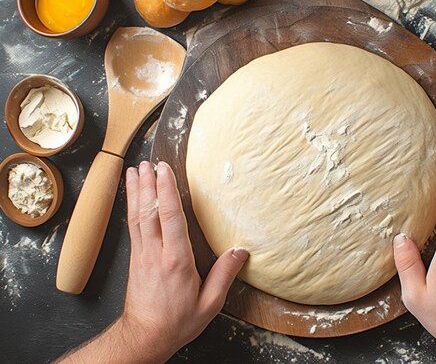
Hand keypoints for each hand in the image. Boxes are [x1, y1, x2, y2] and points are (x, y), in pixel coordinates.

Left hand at [119, 161, 248, 360]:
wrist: (144, 336)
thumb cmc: (176, 322)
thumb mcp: (209, 304)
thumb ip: (225, 275)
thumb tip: (240, 251)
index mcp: (176, 261)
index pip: (170, 219)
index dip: (166, 192)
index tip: (165, 170)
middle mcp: (155, 253)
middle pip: (149, 211)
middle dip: (149, 184)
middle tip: (148, 162)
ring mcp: (142, 254)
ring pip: (138, 216)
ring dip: (136, 191)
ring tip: (136, 170)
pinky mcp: (135, 258)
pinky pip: (133, 225)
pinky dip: (131, 206)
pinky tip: (132, 196)